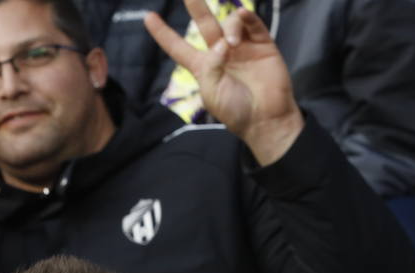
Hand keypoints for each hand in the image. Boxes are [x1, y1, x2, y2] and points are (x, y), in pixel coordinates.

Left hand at [144, 0, 302, 164]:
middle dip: (197, 7)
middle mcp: (221, 53)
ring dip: (230, 27)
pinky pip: (253, 24)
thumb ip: (211, 65)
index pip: (178, 48)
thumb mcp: (212, 91)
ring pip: (230, 23)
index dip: (163, 33)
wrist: (266, 119)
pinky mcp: (262, 45)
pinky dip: (246, 17)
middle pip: (205, 24)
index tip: (148, 17)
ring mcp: (242, 47)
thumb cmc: (235, 111)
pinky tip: (243, 17)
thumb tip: (222, 42)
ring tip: (232, 44)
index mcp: (203, 68)